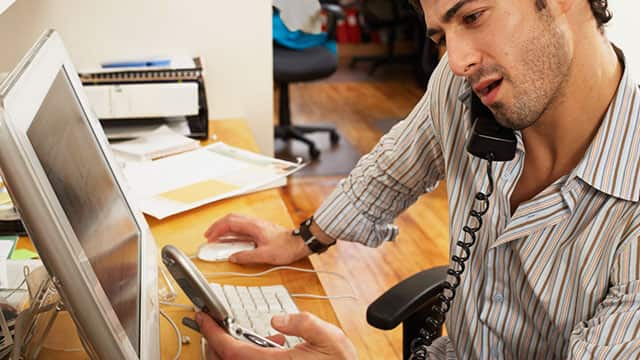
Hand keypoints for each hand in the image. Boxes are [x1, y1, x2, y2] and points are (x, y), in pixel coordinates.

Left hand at [195, 312, 356, 359]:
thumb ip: (305, 323)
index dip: (212, 333)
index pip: (231, 350)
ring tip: (242, 332)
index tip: (204, 318)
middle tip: (213, 323)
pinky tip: (272, 343)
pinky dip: (248, 354)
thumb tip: (278, 318)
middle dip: (214, 341)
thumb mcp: (330, 338)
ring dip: (231, 348)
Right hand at [204, 213, 310, 264]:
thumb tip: (233, 257)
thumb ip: (247, 256)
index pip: (229, 223)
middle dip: (217, 226)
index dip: (217, 229)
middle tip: (209, 236)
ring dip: (224, 228)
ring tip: (217, 237)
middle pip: (230, 219)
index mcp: (253, 226)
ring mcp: (257, 225)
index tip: (209, 238)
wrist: (300, 242)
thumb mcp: (265, 255)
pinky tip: (231, 239)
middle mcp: (254, 223)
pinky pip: (242, 226)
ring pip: (236, 221)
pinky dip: (232, 231)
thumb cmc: (287, 247)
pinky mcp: (260, 229)